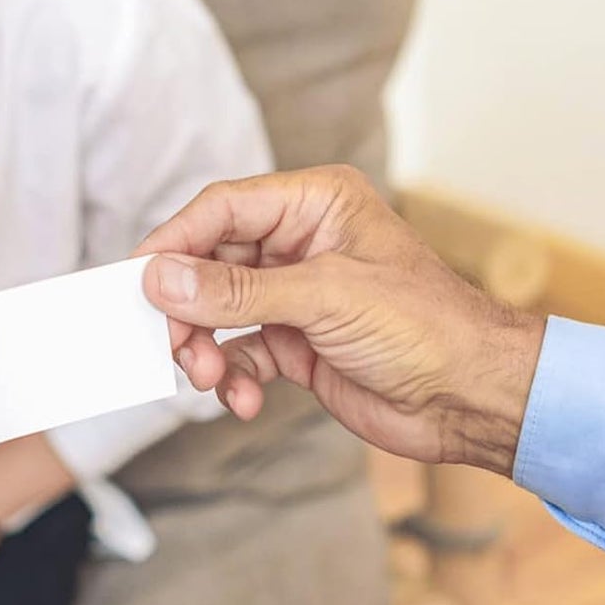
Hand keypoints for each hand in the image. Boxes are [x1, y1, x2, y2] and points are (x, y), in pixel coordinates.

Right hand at [136, 166, 546, 475]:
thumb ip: (237, 290)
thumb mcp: (323, 298)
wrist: (467, 396)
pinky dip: (232, 378)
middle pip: (209, 264)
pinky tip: (244, 399)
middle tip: (172, 344)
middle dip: (187, 308)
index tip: (137, 280)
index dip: (174, 242)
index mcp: (314, 205)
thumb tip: (164, 276)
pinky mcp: (295, 344)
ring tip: (208, 376)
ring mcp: (296, 297)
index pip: (221, 210)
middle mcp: (300, 244)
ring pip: (218, 313)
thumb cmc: (424, 326)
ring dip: (204, 348)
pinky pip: (240, 354)